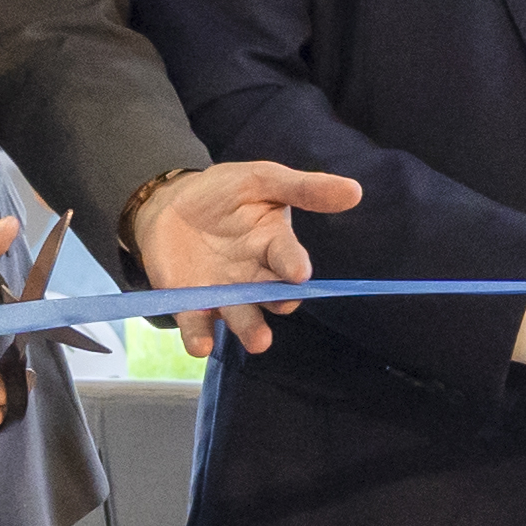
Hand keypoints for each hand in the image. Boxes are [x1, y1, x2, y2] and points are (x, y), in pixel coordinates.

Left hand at [132, 159, 366, 358]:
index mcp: (274, 246)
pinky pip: (198, 324)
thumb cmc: (224, 192)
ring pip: (242, 317)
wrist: (171, 203)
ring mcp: (224, 293)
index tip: (299, 274)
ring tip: (258, 341)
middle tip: (283, 305)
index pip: (289, 259)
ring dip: (250, 330)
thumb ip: (303, 188)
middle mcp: (254, 277)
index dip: (295, 266)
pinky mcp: (192, 304)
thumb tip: (354, 190)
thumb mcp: (262, 180)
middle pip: (271, 295)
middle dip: (278, 302)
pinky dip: (200, 337)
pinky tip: (201, 345)